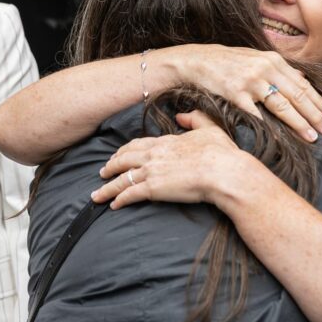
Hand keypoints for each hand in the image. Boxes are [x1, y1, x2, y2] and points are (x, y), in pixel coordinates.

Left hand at [92, 111, 249, 208]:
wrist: (224, 172)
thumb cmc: (221, 153)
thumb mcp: (209, 129)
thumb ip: (195, 119)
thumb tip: (182, 115)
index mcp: (165, 141)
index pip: (137, 145)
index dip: (124, 151)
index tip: (117, 155)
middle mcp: (154, 155)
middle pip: (123, 160)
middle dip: (110, 167)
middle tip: (102, 172)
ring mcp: (151, 171)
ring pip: (121, 179)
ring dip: (107, 188)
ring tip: (97, 194)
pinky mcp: (153, 188)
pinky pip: (130, 194)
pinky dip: (119, 199)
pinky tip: (113, 205)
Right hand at [172, 44, 321, 141]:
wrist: (198, 61)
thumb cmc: (229, 62)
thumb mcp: (256, 58)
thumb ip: (279, 69)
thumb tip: (303, 80)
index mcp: (273, 61)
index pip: (302, 84)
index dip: (319, 101)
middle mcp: (265, 69)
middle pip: (297, 95)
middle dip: (315, 115)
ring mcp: (250, 82)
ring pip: (282, 106)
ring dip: (299, 123)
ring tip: (312, 136)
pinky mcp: (235, 94)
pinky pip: (256, 114)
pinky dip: (269, 127)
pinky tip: (281, 138)